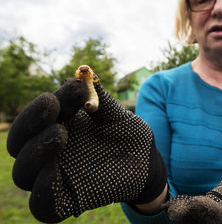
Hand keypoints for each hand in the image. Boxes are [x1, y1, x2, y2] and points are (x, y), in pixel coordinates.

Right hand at [7, 77, 166, 222]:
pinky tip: (55, 172)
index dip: (45, 102)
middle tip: (53, 106)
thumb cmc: (128, 135)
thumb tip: (85, 73)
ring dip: (35, 152)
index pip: (38, 116)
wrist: (146, 163)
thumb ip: (102, 99)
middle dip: (30, 123)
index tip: (70, 89)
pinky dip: (43, 189)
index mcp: (59, 125)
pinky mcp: (68, 201)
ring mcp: (57, 176)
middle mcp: (51, 151)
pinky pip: (43, 204)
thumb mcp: (118, 115)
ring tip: (61, 133)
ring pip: (23, 173)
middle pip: (20, 142)